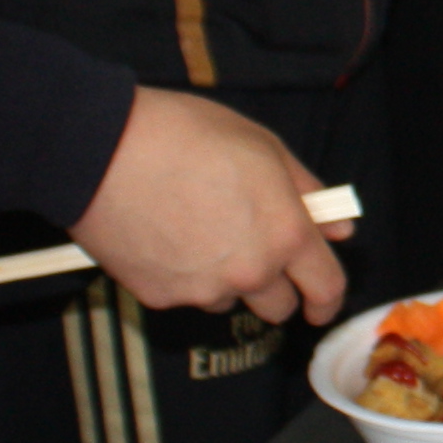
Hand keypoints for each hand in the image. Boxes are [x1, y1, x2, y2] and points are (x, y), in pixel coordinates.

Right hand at [70, 89, 347, 325]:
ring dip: (223, 279)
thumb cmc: (185, 135)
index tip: (321, 303)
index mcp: (285, 234)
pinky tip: (163, 235)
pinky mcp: (159, 297)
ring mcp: (202, 290)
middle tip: (252, 256)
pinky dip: (181, 275)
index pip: (326, 288)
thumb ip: (307, 192)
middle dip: (273, 288)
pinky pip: (184, 294)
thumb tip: (340, 228)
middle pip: (277, 307)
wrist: (101, 149)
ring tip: (195, 229)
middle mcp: (250, 272)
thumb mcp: (262, 146)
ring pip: (227, 299)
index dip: (328, 298)